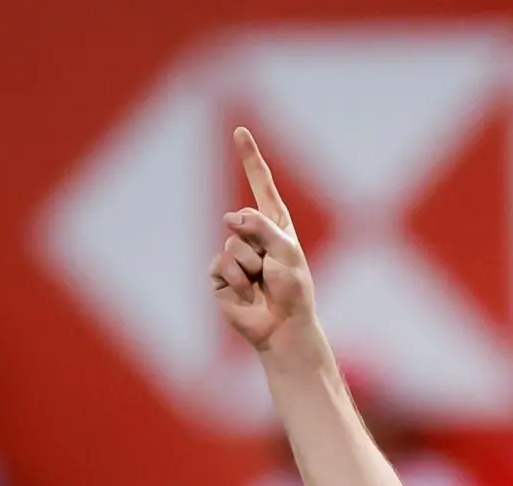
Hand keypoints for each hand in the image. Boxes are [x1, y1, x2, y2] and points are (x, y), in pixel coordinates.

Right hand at [210, 128, 317, 355]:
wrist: (282, 327)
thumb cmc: (293, 291)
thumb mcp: (287, 252)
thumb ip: (261, 227)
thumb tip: (227, 218)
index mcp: (275, 226)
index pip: (261, 184)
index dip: (249, 158)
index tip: (240, 131)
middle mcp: (253, 236)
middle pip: (243, 220)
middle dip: (259, 243)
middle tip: (272, 269)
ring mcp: (234, 254)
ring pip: (232, 243)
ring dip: (250, 265)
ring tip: (261, 283)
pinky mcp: (219, 274)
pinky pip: (222, 264)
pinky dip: (237, 280)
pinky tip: (247, 293)